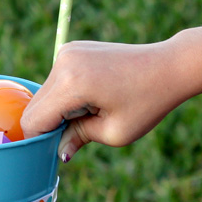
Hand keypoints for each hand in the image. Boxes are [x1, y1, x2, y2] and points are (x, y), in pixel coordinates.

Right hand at [21, 40, 184, 161]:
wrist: (168, 66)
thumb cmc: (147, 102)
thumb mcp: (115, 132)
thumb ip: (78, 139)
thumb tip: (57, 151)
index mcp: (72, 84)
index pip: (34, 120)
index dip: (41, 140)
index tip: (60, 148)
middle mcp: (63, 63)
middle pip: (35, 106)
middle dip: (51, 124)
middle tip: (81, 132)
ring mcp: (66, 52)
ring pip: (44, 94)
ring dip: (59, 109)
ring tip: (93, 109)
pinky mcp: (71, 49)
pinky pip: (56, 80)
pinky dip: (66, 94)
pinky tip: (93, 96)